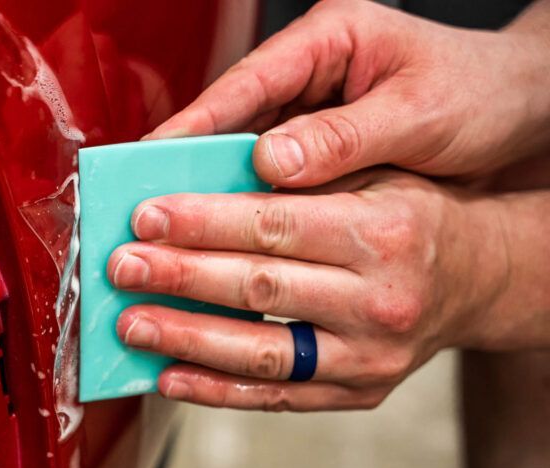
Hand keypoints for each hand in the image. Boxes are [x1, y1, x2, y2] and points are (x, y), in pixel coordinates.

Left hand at [107, 170, 512, 410]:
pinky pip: (275, 398)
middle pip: (258, 289)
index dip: (202, 222)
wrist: (476, 278)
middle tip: (122, 267)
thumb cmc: (407, 215)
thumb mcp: (369, 176)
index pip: (273, 225)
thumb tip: (192, 192)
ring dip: (184, 338)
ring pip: (261, 352)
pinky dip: (215, 390)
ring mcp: (369, 357)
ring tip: (130, 324)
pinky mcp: (358, 394)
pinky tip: (167, 375)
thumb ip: (295, 183)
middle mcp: (380, 299)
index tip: (145, 217)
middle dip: (179, 277)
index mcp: (382, 231)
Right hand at [146, 0, 549, 186]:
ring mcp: (314, 110)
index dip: (195, 120)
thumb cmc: (485, 92)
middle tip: (152, 201)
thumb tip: (271, 161)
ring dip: (217, 186)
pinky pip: (273, 174)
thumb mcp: (420, 113)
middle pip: (233, 117)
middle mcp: (314, 71)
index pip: (247, 80)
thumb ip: (345, 136)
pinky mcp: (321, 146)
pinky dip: (253, 201)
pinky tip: (231, 232)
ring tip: (179, 224)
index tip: (153, 155)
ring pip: (246, 149)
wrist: (529, 115)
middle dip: (192, 159)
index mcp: (331, 38)